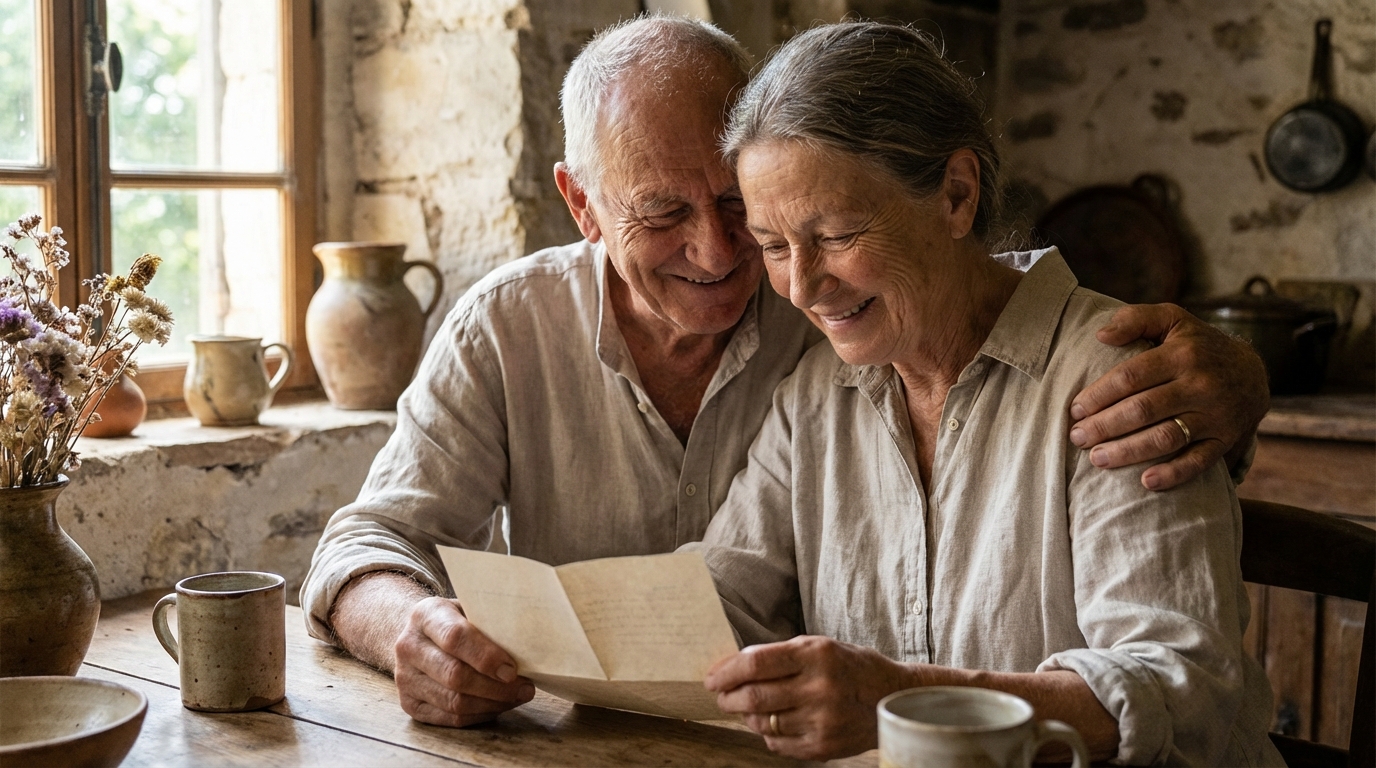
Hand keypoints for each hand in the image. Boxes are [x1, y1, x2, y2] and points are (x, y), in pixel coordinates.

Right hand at [393, 596, 535, 726]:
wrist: (416, 635)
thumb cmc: (454, 620)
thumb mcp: (467, 608)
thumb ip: (489, 621)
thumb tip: (530, 641)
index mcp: (424, 615)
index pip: (455, 638)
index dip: (486, 656)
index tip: (513, 669)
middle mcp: (408, 647)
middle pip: (455, 675)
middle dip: (496, 687)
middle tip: (525, 687)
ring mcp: (405, 679)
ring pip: (454, 702)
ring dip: (492, 703)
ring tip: (517, 696)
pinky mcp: (409, 704)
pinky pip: (450, 718)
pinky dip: (480, 715)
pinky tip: (497, 705)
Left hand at [704, 635, 907, 759]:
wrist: (892, 698)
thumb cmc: (850, 667)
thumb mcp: (819, 647)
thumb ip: (779, 656)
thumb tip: (733, 667)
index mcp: (816, 655)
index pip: (755, 663)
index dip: (726, 672)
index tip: (712, 678)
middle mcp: (819, 688)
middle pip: (754, 697)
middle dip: (728, 698)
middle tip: (722, 696)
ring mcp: (822, 721)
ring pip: (763, 722)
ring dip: (747, 716)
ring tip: (747, 709)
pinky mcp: (824, 747)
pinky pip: (778, 744)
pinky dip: (767, 734)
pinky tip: (772, 723)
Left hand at [1069, 303, 1268, 490]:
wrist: (1254, 372)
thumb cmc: (1198, 345)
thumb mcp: (1172, 319)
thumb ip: (1135, 319)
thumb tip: (1101, 335)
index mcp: (1181, 354)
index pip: (1131, 377)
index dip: (1099, 395)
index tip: (1075, 409)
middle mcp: (1199, 385)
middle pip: (1143, 410)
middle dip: (1104, 426)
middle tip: (1078, 437)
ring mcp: (1214, 414)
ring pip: (1166, 437)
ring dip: (1128, 451)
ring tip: (1097, 459)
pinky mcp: (1225, 439)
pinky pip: (1199, 461)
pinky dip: (1173, 474)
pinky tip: (1145, 482)